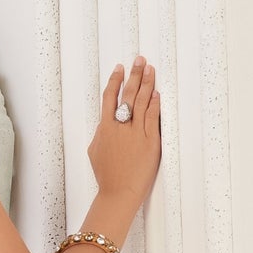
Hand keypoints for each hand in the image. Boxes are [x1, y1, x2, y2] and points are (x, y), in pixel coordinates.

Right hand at [88, 56, 161, 207]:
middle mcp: (120, 127)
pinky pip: (152, 117)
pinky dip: (155, 103)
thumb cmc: (107, 176)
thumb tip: (105, 122)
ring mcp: (135, 133)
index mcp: (104, 128)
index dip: (114, 81)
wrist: (119, 193)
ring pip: (142, 102)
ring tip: (151, 69)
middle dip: (134, 74)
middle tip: (139, 59)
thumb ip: (100, 133)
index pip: (109, 98)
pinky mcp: (150, 141)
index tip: (119, 68)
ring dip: (147, 83)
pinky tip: (157, 92)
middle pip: (127, 94)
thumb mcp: (95, 152)